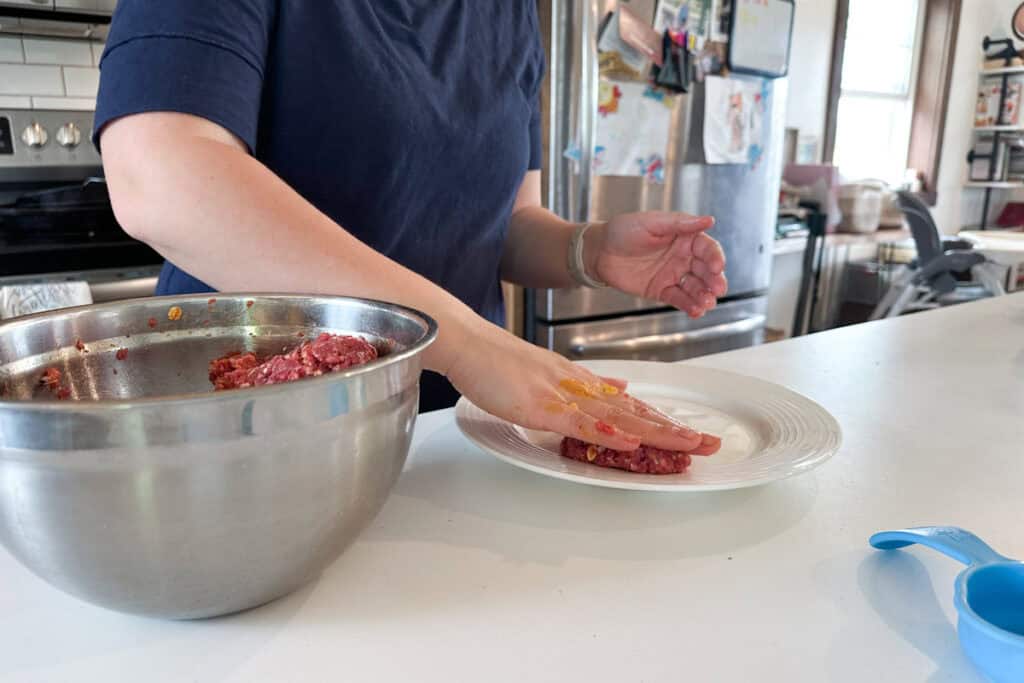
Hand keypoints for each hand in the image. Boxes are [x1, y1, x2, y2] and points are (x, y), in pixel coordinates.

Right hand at [446, 321, 720, 453]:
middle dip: (675, 430)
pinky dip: (607, 432)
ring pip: (618, 418)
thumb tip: (620, 387)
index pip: (632, 404)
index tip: (691, 434)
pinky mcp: (542, 406)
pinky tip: (630, 442)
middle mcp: (581, 386)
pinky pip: (580, 422)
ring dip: (655, 433)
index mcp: (582, 381)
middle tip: (711, 445)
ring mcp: (563, 395)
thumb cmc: (498, 361)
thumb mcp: (549, 370)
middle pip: (636, 412)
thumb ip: (585, 382)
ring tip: (688, 446)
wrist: (469, 342)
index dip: (663, 420)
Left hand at [588, 212, 727, 317]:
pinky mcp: (662, 290)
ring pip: (695, 287)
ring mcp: (673, 274)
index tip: (717, 266)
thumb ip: (679, 223)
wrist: (599, 252)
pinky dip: (689, 305)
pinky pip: (680, 299)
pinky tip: (696, 310)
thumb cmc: (622, 231)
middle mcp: (682, 256)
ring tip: (707, 303)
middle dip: (714, 280)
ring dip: (704, 295)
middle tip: (718, 289)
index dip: (714, 257)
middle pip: (706, 270)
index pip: (707, 248)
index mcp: (684, 237)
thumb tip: (708, 220)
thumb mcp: (651, 222)